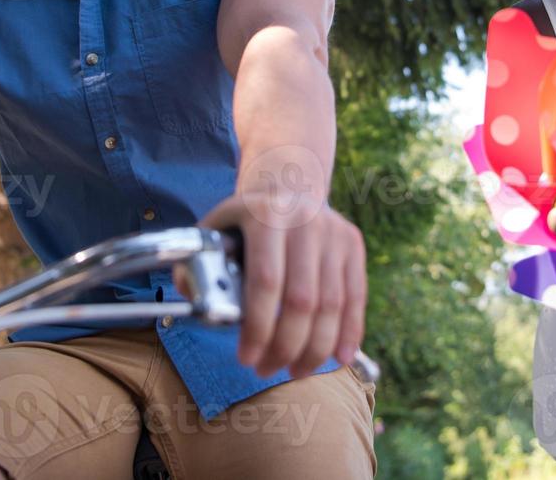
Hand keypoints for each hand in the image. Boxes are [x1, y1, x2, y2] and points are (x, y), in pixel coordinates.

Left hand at [190, 189, 365, 378]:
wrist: (289, 184)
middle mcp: (305, 221)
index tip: (246, 358)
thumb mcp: (217, 227)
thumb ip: (200, 264)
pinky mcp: (353, 245)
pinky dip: (349, 333)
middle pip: (302, 299)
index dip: (258, 327)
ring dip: (315, 348)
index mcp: (265, 215)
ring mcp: (334, 233)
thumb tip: (199, 304)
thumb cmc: (246, 221)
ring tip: (295, 370)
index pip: (266, 281)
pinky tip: (338, 359)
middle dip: (285, 346)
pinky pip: (356, 297)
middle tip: (267, 369)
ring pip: (332, 304)